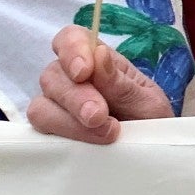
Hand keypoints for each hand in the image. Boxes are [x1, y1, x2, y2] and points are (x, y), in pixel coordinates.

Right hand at [27, 25, 173, 142]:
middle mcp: (71, 81)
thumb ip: (121, 83)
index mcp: (97, 62)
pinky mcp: (52, 136)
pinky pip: (41, 135)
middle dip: (76, 98)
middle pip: (52, 76)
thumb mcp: (147, 102)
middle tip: (100, 117)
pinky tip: (83, 149)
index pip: (71, 38)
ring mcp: (57, 108)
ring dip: (69, 122)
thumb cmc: (150, 122)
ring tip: (105, 134)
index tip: (84, 72)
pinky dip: (61, 140)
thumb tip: (99, 54)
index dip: (71, 50)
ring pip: (41, 108)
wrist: (153, 156)